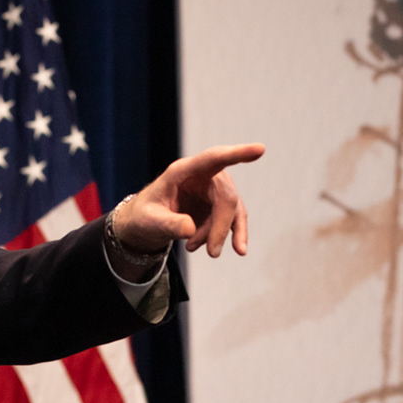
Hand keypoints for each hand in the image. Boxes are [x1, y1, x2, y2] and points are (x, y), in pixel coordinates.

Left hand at [113, 143, 264, 258]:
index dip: (237, 154)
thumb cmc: (143, 217)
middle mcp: (202, 176)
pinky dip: (223, 236)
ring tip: (207, 253)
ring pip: (232, 210)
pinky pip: (231, 220)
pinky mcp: (217, 206)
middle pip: (225, 196)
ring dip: (222, 234)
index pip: (213, 159)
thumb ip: (168, 224)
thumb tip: (190, 229)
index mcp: (183, 171)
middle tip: (212, 253)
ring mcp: (212, 190)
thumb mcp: (149, 221)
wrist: (144, 224)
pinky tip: (204, 247)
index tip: (260, 149)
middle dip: (222, 226)